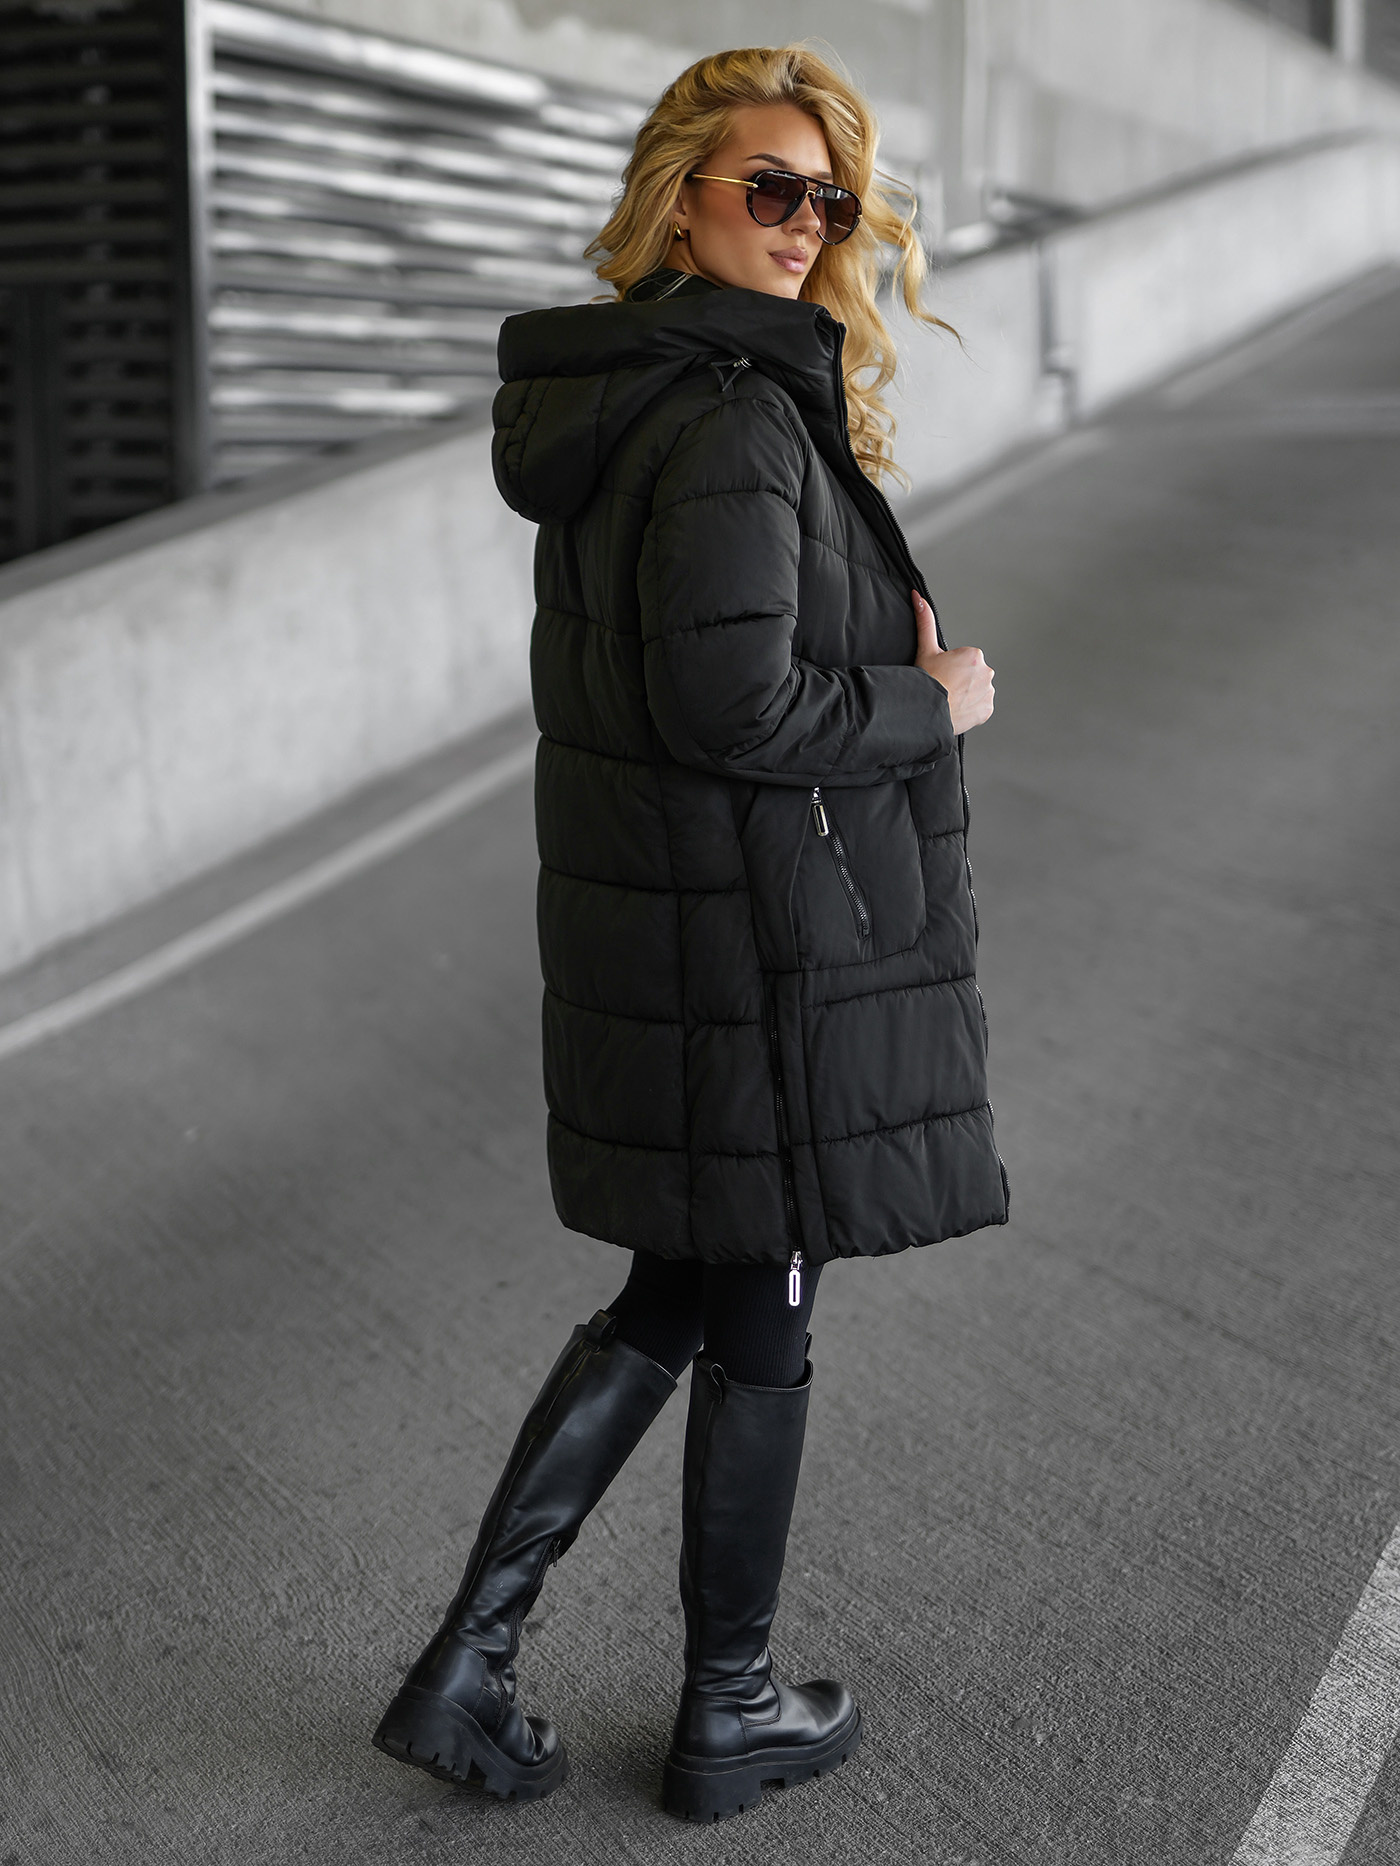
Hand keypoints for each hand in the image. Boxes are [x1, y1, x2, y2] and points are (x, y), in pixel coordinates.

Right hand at [912, 589, 994, 734]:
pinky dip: (971, 708)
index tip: (942, 674)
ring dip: (967, 694)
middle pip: (973, 675)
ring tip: (950, 698)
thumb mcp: (925, 649)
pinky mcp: (987, 709)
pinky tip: (957, 707)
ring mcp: (988, 692)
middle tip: (945, 686)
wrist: (927, 710)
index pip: (965, 660)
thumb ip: (925, 621)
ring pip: (978, 690)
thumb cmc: (926, 682)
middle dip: (961, 680)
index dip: (951, 667)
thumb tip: (919, 598)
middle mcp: (986, 671)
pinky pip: (981, 707)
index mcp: (974, 655)